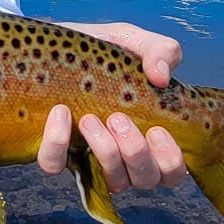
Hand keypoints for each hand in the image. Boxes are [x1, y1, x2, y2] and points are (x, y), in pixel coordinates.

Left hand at [37, 22, 187, 191]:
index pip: (171, 172)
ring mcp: (89, 157)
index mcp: (149, 136)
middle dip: (136, 153)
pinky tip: (61, 114)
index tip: (157, 129)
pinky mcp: (53, 150)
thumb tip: (162, 77)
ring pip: (110, 181)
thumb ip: (161, 51)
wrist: (52, 43)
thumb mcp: (134, 41)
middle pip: (146, 180)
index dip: (170, 160)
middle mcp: (123, 155)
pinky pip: (55, 165)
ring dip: (104, 152)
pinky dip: (58, 144)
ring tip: (90, 118)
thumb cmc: (102, 51)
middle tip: (118, 119)